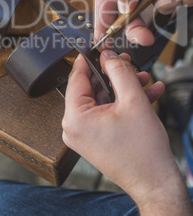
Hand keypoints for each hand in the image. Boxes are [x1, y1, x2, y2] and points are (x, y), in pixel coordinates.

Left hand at [62, 51, 191, 213]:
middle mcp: (74, 127)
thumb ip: (118, 72)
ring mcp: (85, 134)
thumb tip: (108, 56)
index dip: (90, 59)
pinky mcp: (96, 138)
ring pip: (102, 99)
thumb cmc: (143, 151)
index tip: (98, 48)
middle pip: (91, 88)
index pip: (77, 77)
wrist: (155, 183)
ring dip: (123, 88)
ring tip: (143, 79)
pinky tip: (147, 94)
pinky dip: (124, 103)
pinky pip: (107, 112)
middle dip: (114, 74)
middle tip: (128, 64)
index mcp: (76, 118)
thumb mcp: (133, 101)